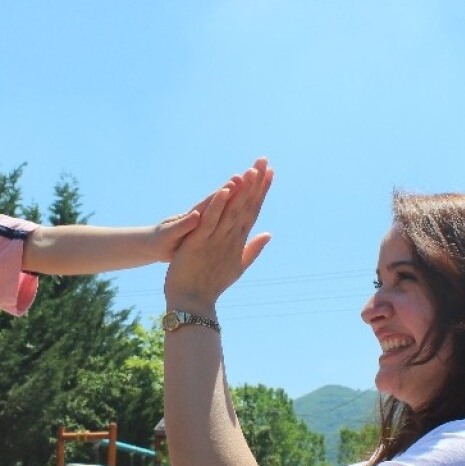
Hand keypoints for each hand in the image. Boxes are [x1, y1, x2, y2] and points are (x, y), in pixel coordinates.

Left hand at [164, 158, 272, 311]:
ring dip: (242, 190)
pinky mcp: (200, 243)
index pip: (253, 210)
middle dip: (256, 183)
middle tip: (265, 161)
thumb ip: (254, 248)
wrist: (194, 303)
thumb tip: (269, 234)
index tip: (270, 172)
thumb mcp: (237, 265)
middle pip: (246, 205)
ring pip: (232, 211)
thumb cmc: (212, 285)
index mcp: (238, 240)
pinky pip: (210, 221)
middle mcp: (231, 237)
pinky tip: (226, 189)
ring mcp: (217, 240)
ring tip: (252, 170)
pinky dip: (218, 205)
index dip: (262, 191)